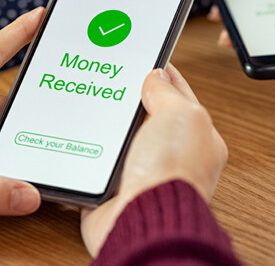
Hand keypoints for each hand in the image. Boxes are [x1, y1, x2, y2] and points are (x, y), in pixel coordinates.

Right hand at [80, 65, 227, 256]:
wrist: (141, 219)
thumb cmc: (171, 175)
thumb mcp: (182, 114)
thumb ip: (169, 91)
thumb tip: (156, 76)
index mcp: (197, 136)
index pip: (177, 94)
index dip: (160, 72)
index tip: (142, 55)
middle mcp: (169, 155)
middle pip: (144, 112)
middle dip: (127, 95)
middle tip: (109, 74)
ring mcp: (140, 170)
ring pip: (117, 134)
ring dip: (104, 122)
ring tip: (89, 98)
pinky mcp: (111, 185)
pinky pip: (94, 159)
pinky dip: (86, 147)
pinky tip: (77, 133)